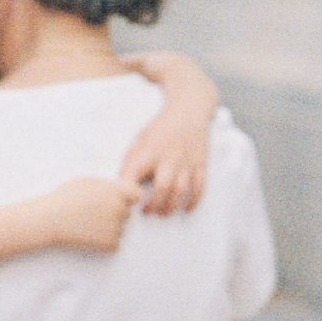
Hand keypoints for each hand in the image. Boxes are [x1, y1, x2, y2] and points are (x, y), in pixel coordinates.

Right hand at [42, 174, 141, 253]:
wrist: (50, 219)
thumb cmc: (66, 198)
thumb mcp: (88, 181)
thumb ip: (108, 186)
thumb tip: (120, 189)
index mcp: (116, 191)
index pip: (137, 195)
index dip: (128, 198)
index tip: (118, 201)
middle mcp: (120, 208)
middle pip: (127, 213)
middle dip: (115, 214)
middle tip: (94, 214)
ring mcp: (116, 227)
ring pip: (120, 229)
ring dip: (109, 228)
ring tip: (87, 224)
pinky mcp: (110, 244)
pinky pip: (115, 243)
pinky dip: (105, 242)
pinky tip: (88, 235)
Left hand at [120, 53, 214, 214]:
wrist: (189, 107)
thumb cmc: (161, 126)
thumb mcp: (140, 137)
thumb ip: (131, 158)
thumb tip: (120, 180)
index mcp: (150, 149)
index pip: (135, 172)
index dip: (129, 189)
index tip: (125, 200)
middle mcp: (169, 156)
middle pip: (162, 187)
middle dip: (153, 204)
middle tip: (146, 211)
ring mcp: (187, 161)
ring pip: (181, 190)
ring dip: (171, 206)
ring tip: (163, 213)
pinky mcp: (201, 163)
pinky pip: (200, 187)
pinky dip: (193, 201)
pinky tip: (185, 208)